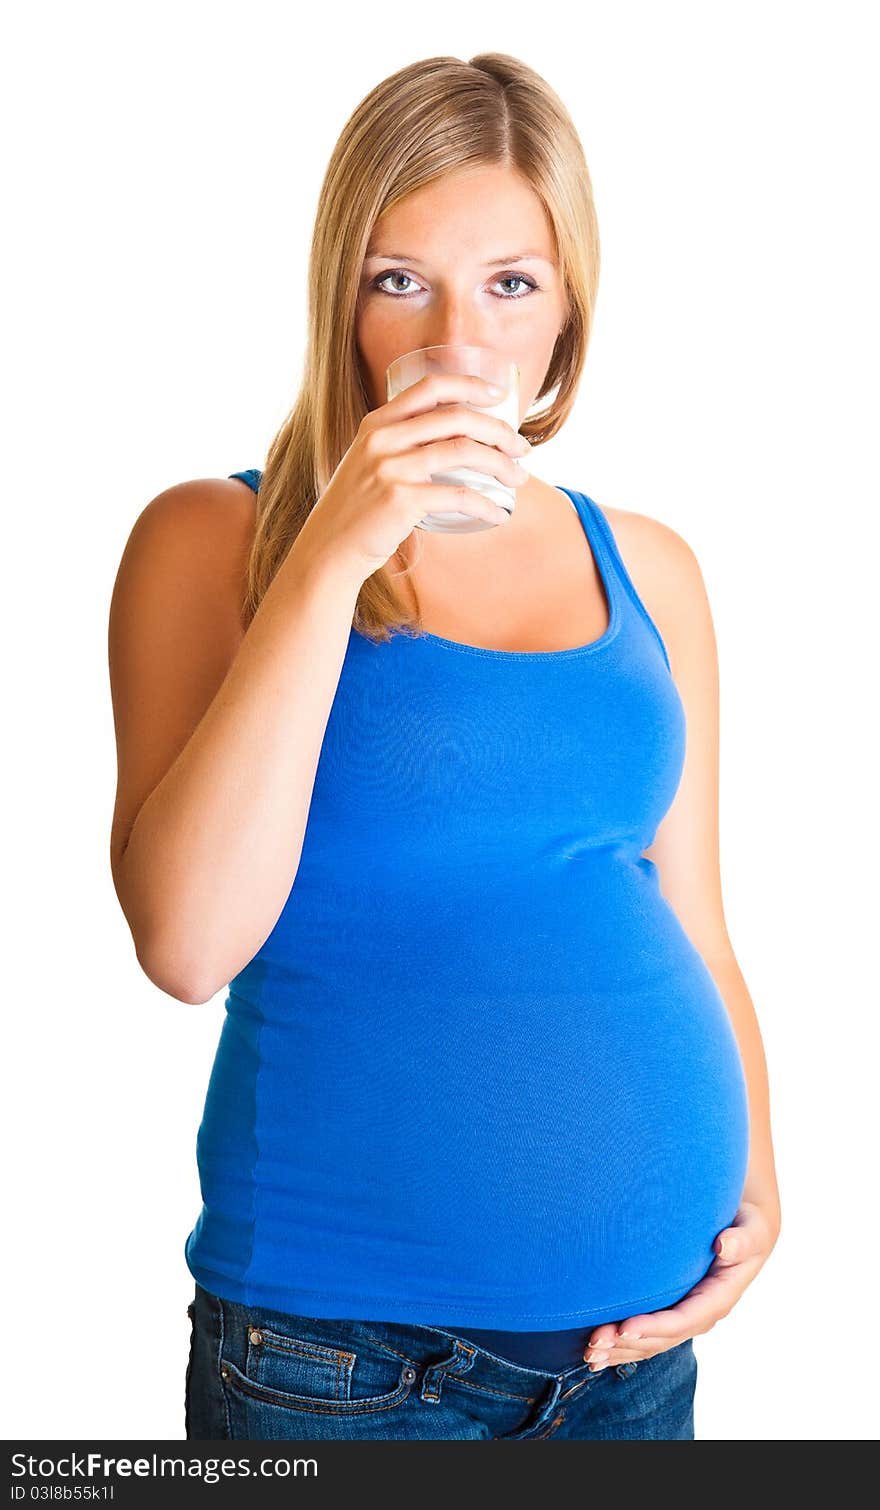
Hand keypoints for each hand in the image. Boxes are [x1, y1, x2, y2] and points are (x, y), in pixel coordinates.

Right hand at [302, 371, 530, 581]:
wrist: (328, 548)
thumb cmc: (357, 510)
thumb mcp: (369, 462)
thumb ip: (400, 445)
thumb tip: (453, 440)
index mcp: (377, 423)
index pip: (431, 387)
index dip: (470, 384)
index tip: (498, 395)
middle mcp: (383, 439)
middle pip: (457, 417)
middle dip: (499, 430)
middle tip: (521, 448)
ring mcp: (391, 468)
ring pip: (464, 452)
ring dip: (501, 464)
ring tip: (518, 478)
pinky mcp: (401, 500)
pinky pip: (459, 496)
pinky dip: (486, 504)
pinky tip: (498, 513)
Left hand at [582, 1201, 779, 1368]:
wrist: (746, 1231)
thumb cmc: (747, 1226)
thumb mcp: (751, 1230)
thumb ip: (742, 1239)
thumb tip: (725, 1245)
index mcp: (719, 1299)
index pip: (682, 1321)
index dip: (654, 1328)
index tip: (624, 1328)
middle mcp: (701, 1314)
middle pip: (661, 1339)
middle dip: (627, 1345)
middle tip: (594, 1344)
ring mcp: (686, 1315)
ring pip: (651, 1343)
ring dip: (620, 1350)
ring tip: (589, 1354)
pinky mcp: (673, 1309)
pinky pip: (647, 1333)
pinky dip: (622, 1343)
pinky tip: (596, 1350)